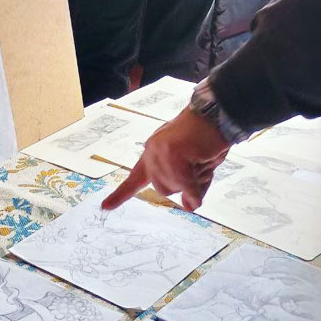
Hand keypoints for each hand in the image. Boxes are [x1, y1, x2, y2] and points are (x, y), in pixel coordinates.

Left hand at [101, 106, 229, 211]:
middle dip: (185, 184)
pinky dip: (198, 184)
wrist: (216, 113)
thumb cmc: (207, 139)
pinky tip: (204, 165)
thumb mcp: (198, 167)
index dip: (121, 195)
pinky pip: (186, 185)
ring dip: (195, 179)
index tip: (105, 206)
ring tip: (203, 156)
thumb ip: (190, 186)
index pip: (135, 179)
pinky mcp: (173, 153)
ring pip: (175, 188)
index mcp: (154, 153)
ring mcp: (160, 152)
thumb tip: (189, 206)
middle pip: (164, 190)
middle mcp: (152, 152)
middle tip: (199, 162)